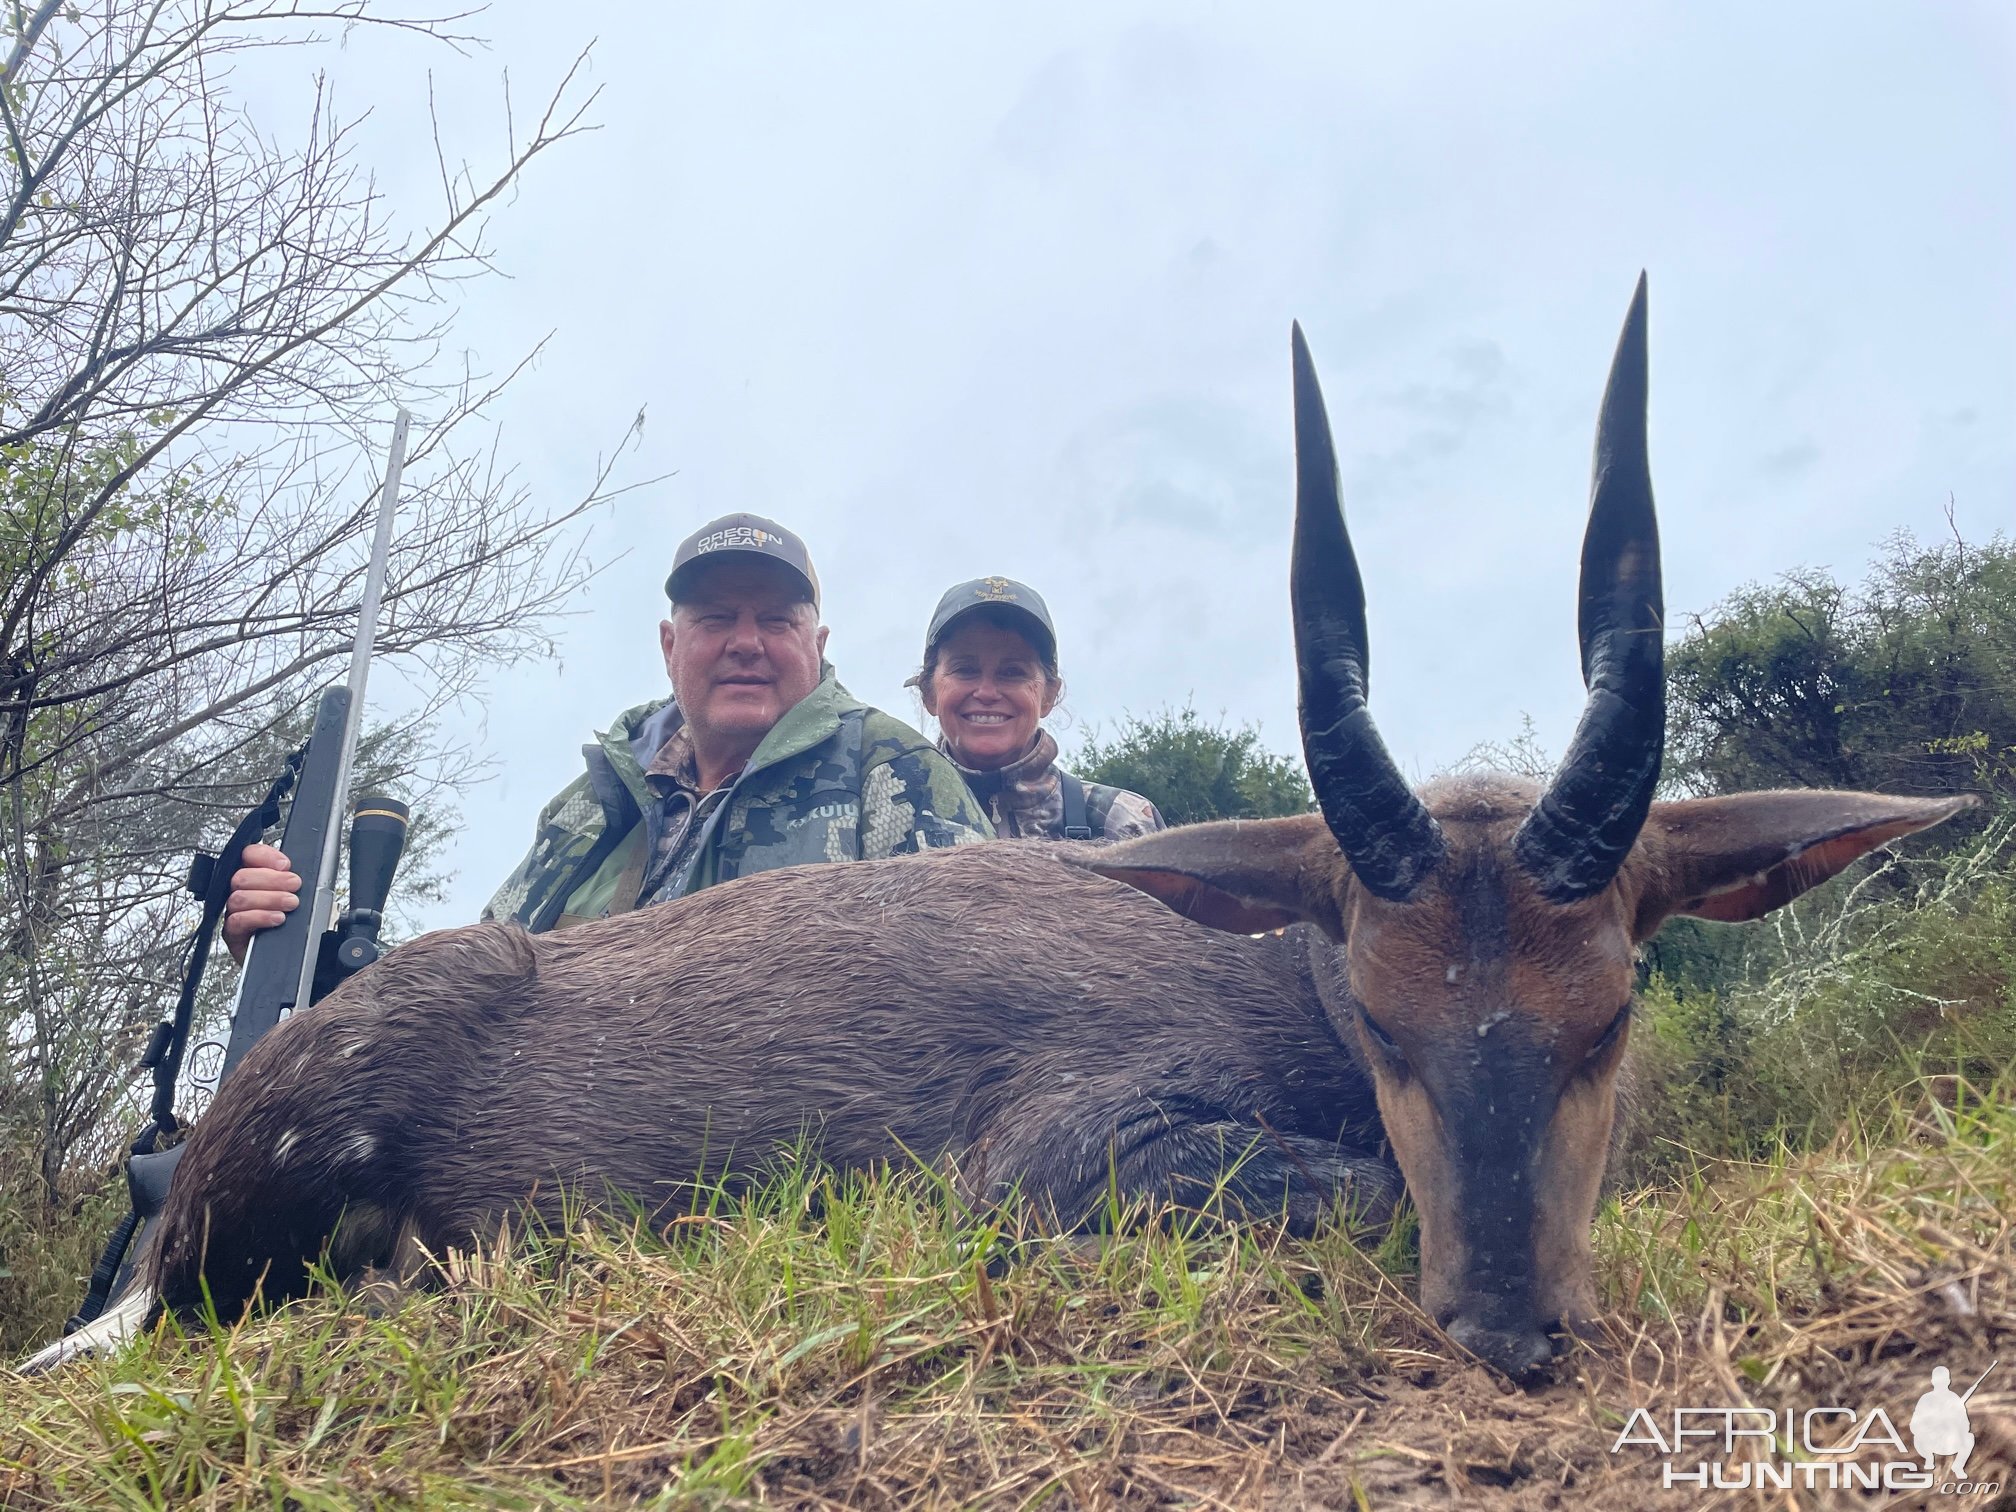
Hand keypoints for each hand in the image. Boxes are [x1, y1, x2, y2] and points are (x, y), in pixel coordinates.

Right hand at [222, 843, 300, 964]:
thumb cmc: (288, 925)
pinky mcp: (232, 934)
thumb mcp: (293, 897)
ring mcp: (233, 913)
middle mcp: (239, 893)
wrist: (281, 956)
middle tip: (294, 886)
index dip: (265, 856)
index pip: (248, 856)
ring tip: (290, 904)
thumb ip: (290, 881)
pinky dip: (260, 917)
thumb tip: (299, 873)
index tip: (285, 865)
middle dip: (273, 879)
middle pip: (242, 876)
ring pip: (239, 897)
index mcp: (253, 878)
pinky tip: (277, 919)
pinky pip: (238, 920)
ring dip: (270, 898)